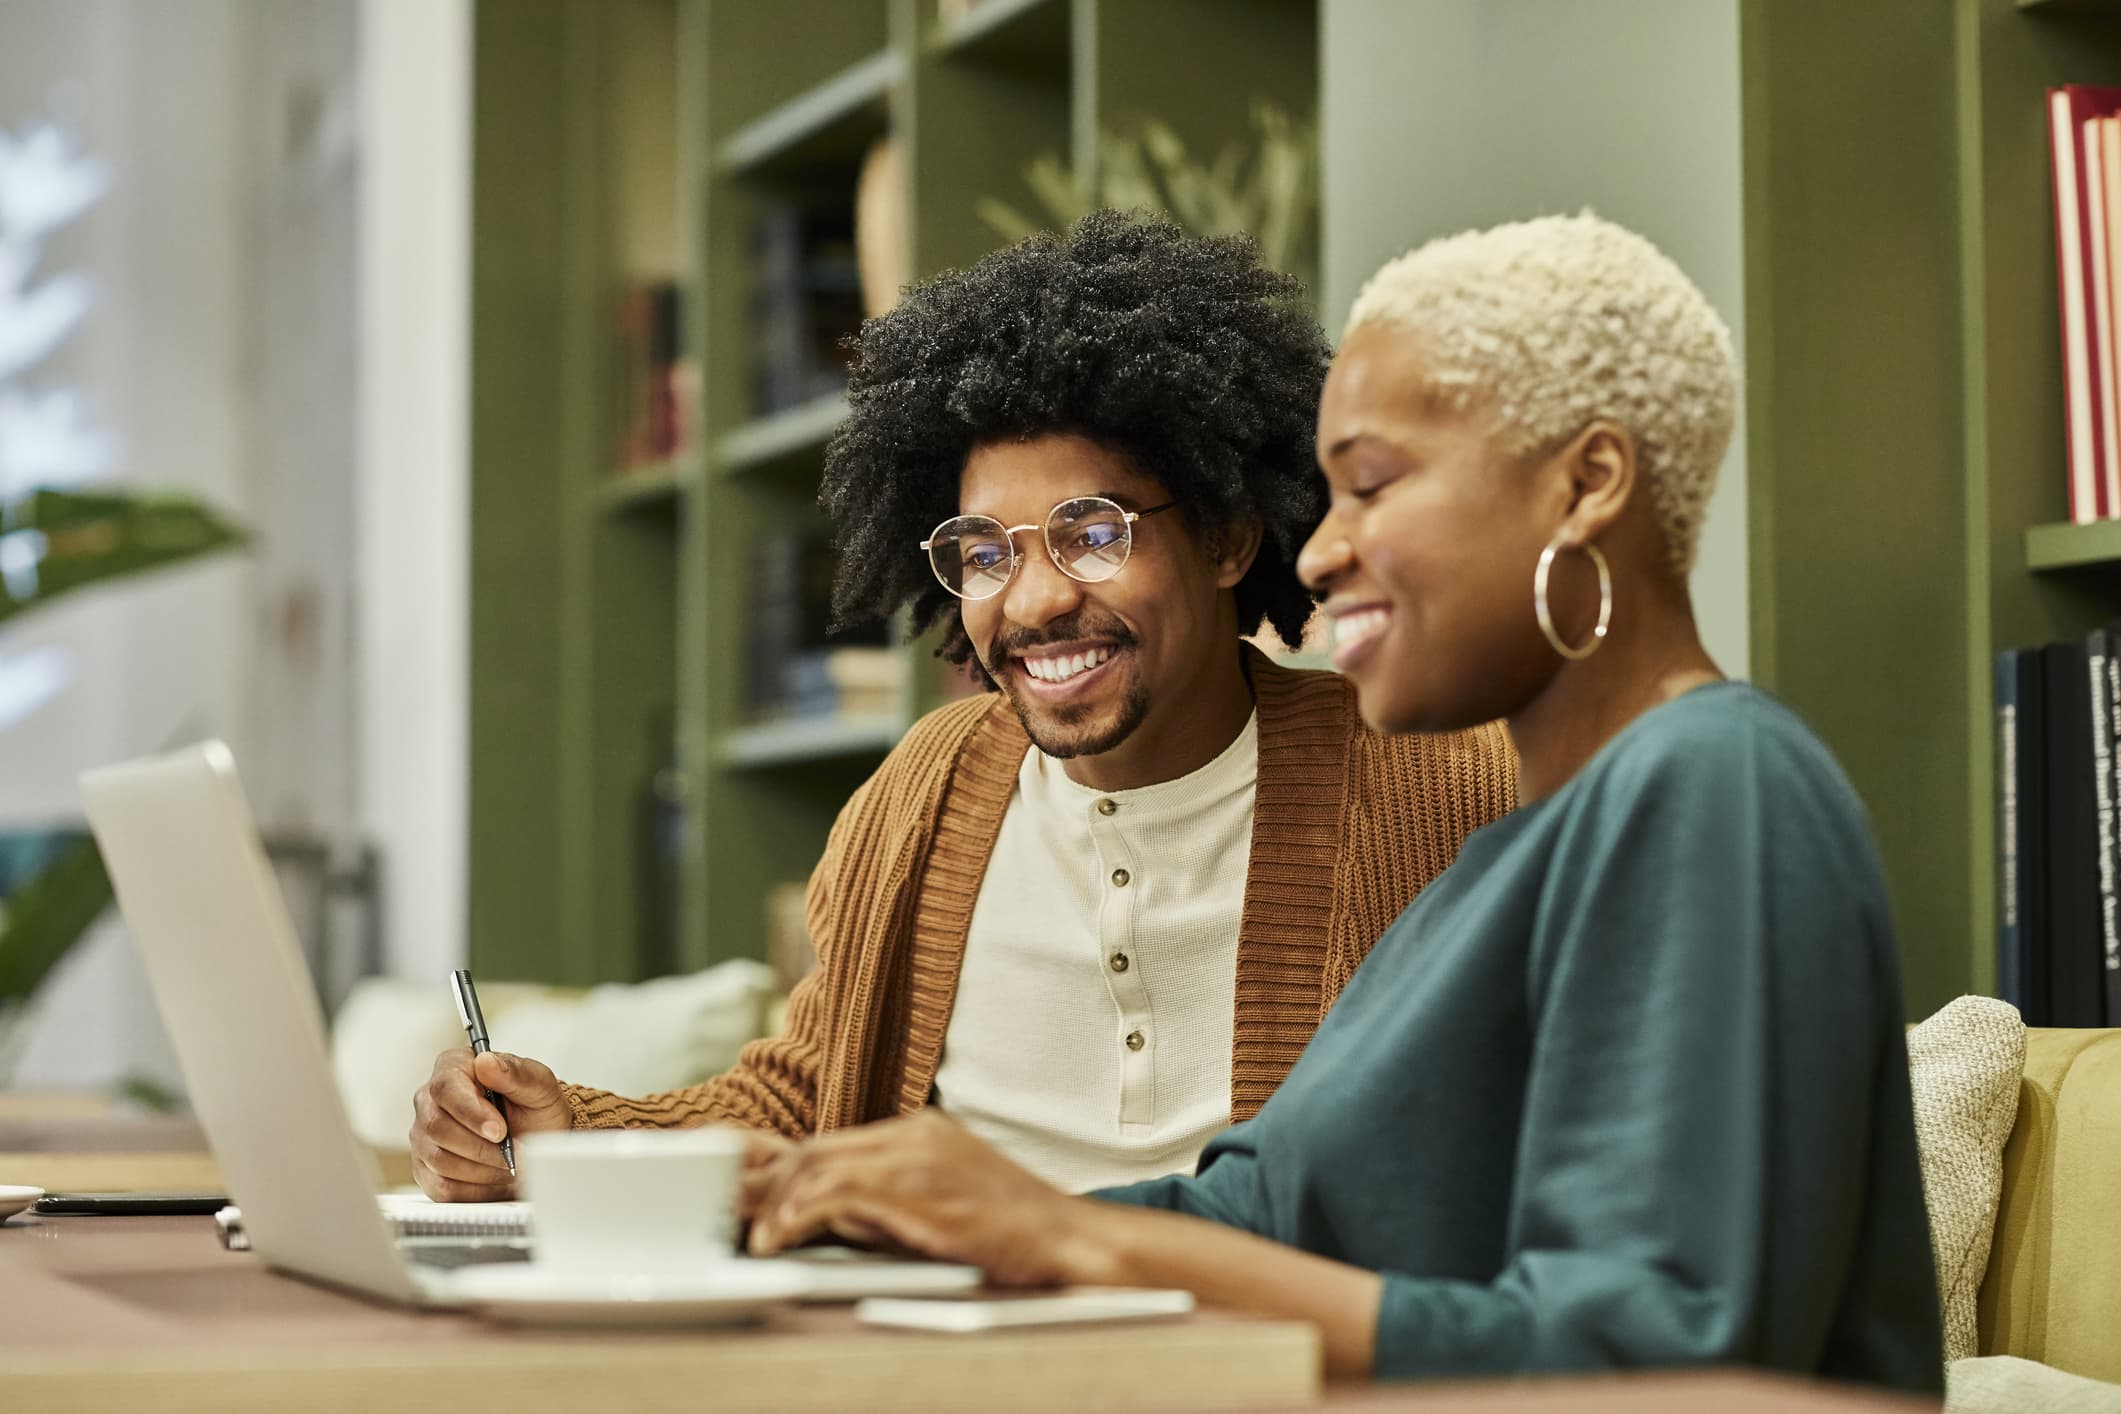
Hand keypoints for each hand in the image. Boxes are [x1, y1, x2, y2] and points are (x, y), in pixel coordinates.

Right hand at [409, 1048, 570, 1201]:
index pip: (446, 1088)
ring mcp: (423, 1136)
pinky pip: (441, 1187)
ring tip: (510, 1165)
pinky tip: (496, 1180)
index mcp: (453, 1068)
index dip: (472, 1113)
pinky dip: (475, 1189)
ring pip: (439, 1160)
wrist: (538, 1138)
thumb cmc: (535, 1106)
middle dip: (481, 1147)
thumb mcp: (539, 1084)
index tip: (500, 1131)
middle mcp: (429, 1100)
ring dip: (482, 1169)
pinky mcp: (426, 1169)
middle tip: (514, 1154)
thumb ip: (515, 1072)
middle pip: (437, 1127)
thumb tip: (486, 1061)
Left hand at [747, 1110, 1096, 1285]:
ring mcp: (915, 1154)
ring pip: (818, 1164)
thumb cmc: (1011, 1234)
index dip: (783, 1167)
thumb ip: (889, 1201)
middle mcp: (913, 1132)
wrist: (1067, 1239)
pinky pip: (836, 1192)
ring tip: (747, 1235)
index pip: (833, 1142)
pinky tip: (778, 1240)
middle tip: (726, 1209)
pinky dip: (799, 1216)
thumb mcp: (942, 1204)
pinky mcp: (915, 1185)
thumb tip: (832, 1218)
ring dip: (774, 1203)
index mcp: (920, 1132)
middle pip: (816, 1147)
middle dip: (766, 1181)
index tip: (746, 1185)